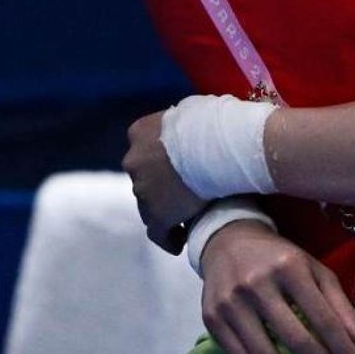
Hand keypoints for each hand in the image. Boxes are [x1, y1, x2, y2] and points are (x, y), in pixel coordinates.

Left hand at [123, 111, 204, 250]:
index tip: (178, 165)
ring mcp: (143, 190)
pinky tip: (180, 241)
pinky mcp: (157, 216)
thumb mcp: (191, 112)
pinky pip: (158, 232)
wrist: (220, 147)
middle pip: (145, 177)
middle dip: (161, 184)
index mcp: (140, 132)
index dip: (160, 158)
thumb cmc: (214, 123)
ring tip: (187, 217)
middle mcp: (134, 160)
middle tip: (185, 190)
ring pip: (150, 205)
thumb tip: (190, 128)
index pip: (144, 148)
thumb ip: (180, 125)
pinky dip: (169, 236)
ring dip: (166, 209)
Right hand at [200, 222, 354, 353]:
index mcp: (290, 267)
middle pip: (295, 339)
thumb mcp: (314, 269)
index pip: (322, 317)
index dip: (342, 348)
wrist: (228, 242)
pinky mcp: (213, 322)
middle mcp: (258, 285)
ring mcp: (232, 305)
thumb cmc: (279, 258)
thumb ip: (339, 304)